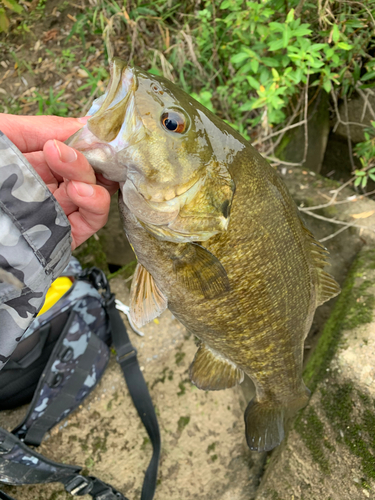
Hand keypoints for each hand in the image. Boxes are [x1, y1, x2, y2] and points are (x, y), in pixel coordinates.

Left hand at [0, 114, 118, 248]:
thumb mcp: (4, 133)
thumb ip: (45, 127)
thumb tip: (90, 123)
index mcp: (38, 161)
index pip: (78, 148)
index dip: (91, 139)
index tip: (94, 131)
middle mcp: (50, 185)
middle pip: (90, 169)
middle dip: (90, 156)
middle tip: (73, 149)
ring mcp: (58, 210)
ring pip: (96, 192)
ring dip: (89, 177)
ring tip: (68, 167)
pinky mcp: (63, 234)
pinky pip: (93, 219)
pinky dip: (96, 202)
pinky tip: (80, 189)